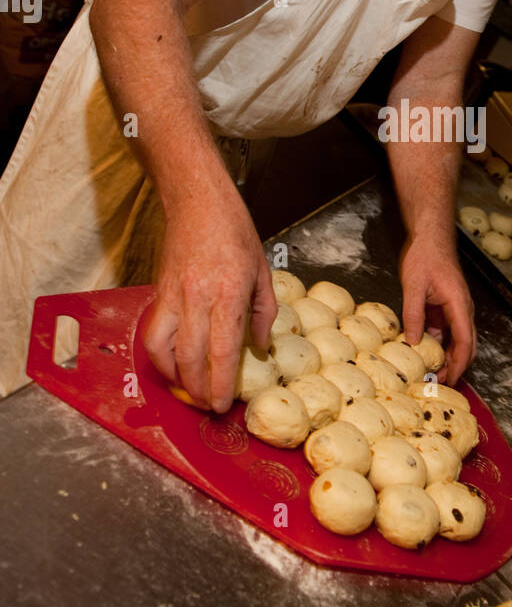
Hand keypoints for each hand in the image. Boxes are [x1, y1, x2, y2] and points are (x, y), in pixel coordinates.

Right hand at [144, 190, 276, 411]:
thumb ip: (263, 312)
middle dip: (197, 389)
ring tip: (187, 390)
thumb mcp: (262, 269)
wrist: (197, 201)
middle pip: (191, 358)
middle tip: (206, 406)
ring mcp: (174, 295)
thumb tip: (258, 345)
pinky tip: (171, 364)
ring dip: (174, 377)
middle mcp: (198, 297)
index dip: (220, 384)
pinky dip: (159, 355)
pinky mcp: (159, 292)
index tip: (222, 404)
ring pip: (163, 350)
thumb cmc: (233, 230)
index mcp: (229, 292)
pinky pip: (153, 332)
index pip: (222, 351)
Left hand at [399, 235, 475, 384]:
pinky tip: (424, 352)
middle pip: (466, 345)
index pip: (464, 342)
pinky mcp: (446, 307)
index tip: (450, 380)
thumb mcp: (414, 286)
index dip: (459, 364)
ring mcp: (456, 308)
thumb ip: (414, 315)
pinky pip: (445, 330)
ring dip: (447, 357)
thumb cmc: (425, 256)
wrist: (430, 237)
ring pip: (457, 340)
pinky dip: (439, 344)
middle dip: (456, 366)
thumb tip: (413, 342)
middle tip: (439, 382)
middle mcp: (463, 309)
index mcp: (459, 304)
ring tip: (431, 372)